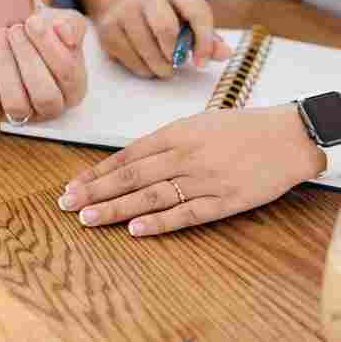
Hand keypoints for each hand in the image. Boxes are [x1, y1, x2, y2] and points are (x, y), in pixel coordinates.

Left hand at [0, 9, 87, 122]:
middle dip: (26, 56)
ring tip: (1, 36)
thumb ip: (71, 25)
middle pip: (44, 95)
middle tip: (14, 29)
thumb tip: (63, 31)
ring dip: (5, 65)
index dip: (48, 45)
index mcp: (75, 88)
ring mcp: (24, 114)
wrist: (21, 41)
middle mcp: (52, 108)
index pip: (66, 73)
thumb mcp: (66, 24)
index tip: (33, 21)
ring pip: (15, 104)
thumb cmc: (47, 35)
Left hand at [59, 105, 325, 236]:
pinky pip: (187, 213)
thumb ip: (164, 142)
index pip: (126, 156)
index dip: (97, 172)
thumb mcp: (196, 125)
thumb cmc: (239, 128)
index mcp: (174, 134)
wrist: (287, 135)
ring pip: (151, 195)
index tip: (73, 185)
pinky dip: (160, 222)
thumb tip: (129, 161)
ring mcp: (204, 178)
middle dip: (95, 190)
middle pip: (131, 176)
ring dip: (116, 208)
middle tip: (67, 204)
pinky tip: (135, 230)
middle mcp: (184, 155)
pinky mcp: (225, 200)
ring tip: (89, 218)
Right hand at [97, 0, 231, 78]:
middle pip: (165, 28)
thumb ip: (207, 37)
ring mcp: (123, 10)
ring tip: (165, 69)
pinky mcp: (107, 28)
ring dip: (160, 67)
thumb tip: (224, 54)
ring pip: (146, 47)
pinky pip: (129, 57)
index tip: (201, 63)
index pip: (197, 11)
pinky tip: (147, 65)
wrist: (121, 2)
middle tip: (178, 64)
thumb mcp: (186, 18)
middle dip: (175, 53)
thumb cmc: (163, 15)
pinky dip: (143, 69)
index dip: (204, 41)